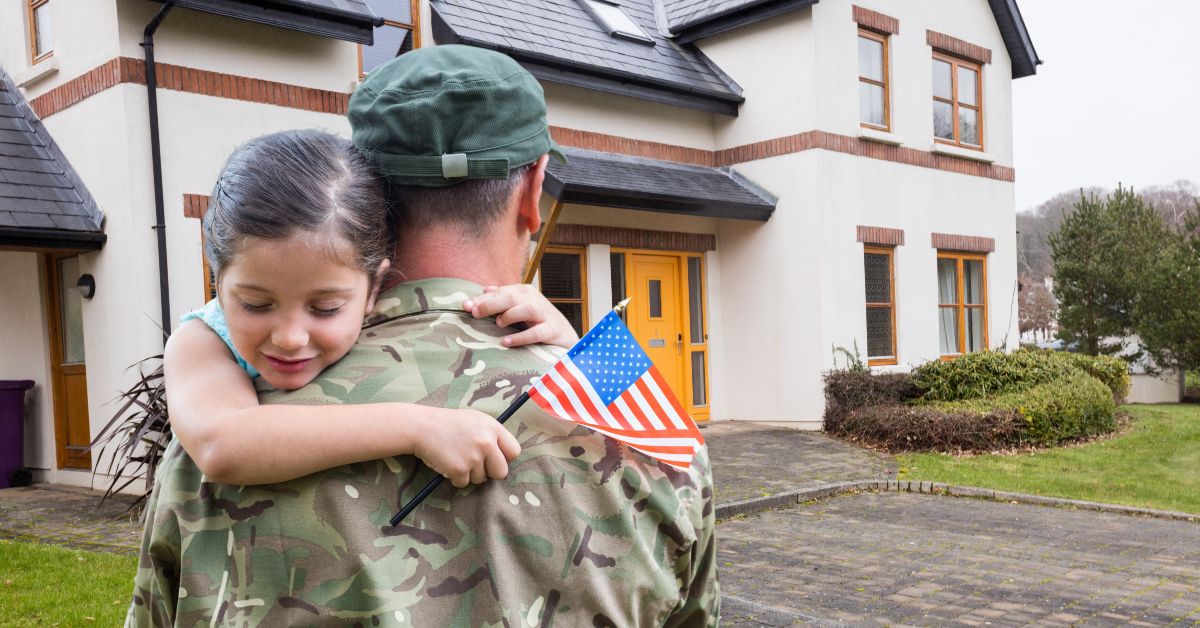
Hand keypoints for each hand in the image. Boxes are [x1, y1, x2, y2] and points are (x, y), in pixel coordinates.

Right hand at [412, 408, 520, 487]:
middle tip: (476, 465)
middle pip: (501, 472)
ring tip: (457, 458)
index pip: (514, 451)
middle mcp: (486, 442)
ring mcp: (473, 457)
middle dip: (490, 472)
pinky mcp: (459, 469)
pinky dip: (455, 478)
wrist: (421, 427)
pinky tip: (448, 463)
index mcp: (493, 427)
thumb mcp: (475, 420)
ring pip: (481, 479)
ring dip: (469, 474)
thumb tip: (506, 455)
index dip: (504, 458)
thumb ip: (492, 434)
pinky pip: (463, 483)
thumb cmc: (449, 424)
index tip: (494, 459)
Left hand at [463, 284, 579, 348]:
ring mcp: (545, 315)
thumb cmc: (538, 321)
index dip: (482, 299)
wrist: (567, 337)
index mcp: (524, 292)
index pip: (500, 292)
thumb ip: (503, 299)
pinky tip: (506, 342)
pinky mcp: (553, 331)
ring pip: (526, 309)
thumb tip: (484, 289)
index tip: (465, 306)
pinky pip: (537, 332)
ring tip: (498, 324)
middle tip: (474, 312)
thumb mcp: (520, 308)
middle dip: (491, 304)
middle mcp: (534, 300)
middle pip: (511, 297)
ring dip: (509, 315)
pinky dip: (521, 337)